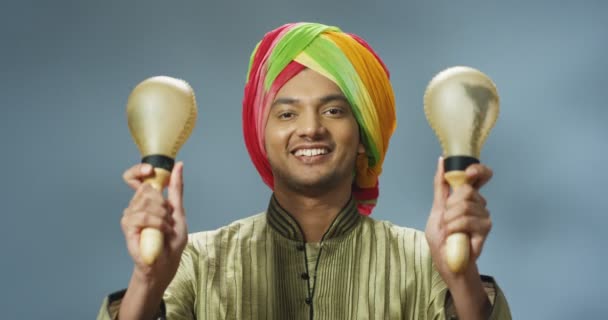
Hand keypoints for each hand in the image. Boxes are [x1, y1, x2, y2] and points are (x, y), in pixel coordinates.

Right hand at [120, 162, 187, 289]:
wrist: (166, 262)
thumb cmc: (172, 239)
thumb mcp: (178, 211)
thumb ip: (176, 189)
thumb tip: (179, 165)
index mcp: (147, 199)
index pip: (135, 176)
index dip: (139, 170)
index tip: (150, 170)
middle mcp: (136, 204)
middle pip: (147, 188)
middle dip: (163, 203)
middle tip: (168, 219)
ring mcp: (130, 215)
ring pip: (147, 201)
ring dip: (163, 216)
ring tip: (166, 228)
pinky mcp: (127, 226)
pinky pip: (142, 216)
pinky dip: (157, 223)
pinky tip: (162, 232)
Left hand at [425, 157, 492, 281]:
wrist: (446, 259)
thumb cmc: (442, 237)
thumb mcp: (436, 208)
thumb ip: (441, 186)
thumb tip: (441, 161)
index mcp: (468, 196)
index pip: (481, 175)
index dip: (478, 170)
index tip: (469, 173)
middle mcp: (479, 203)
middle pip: (466, 190)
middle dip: (449, 206)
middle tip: (446, 219)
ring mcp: (484, 215)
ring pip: (464, 206)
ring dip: (449, 220)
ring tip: (448, 230)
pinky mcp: (485, 228)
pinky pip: (466, 220)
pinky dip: (454, 227)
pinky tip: (453, 235)